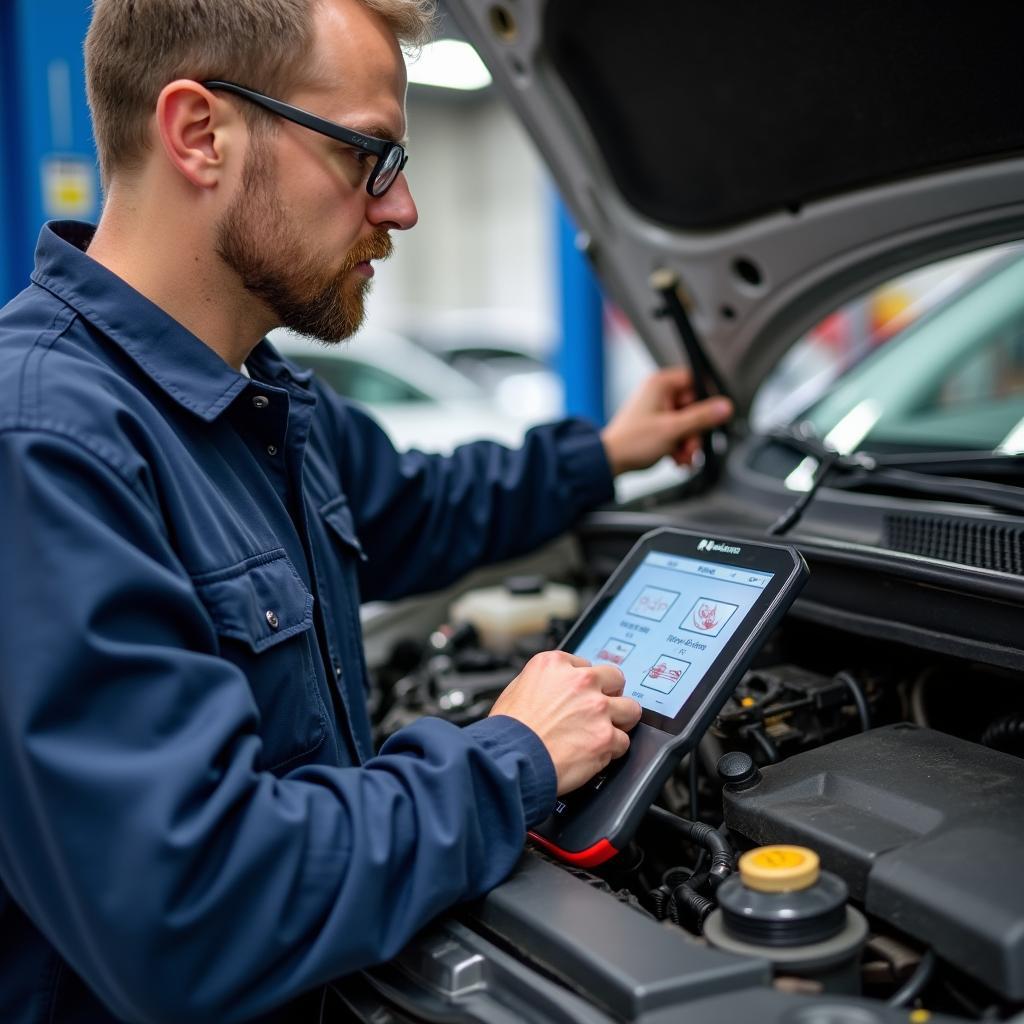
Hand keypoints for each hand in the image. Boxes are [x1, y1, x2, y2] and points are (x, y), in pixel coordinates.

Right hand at [490, 651, 641, 794]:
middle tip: (600, 710)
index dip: (585, 684)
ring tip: (606, 732)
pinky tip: (596, 753)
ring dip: (619, 721)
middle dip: (610, 695)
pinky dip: (611, 750)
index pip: (586, 665)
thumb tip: (552, 687)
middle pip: (615, 679)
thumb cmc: (508, 730)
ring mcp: (596, 708)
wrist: (509, 759)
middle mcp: (580, 681)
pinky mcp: (605, 737)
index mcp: (555, 664)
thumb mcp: (516, 689)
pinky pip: (623, 742)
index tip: (583, 694)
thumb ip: (542, 682)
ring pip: (630, 709)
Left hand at [600, 367, 732, 475]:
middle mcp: (659, 394)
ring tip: (683, 458)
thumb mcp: (673, 429)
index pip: (695, 380)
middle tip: (691, 447)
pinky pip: (677, 433)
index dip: (707, 398)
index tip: (715, 415)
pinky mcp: (656, 427)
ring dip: (689, 444)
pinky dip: (680, 447)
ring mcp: (657, 411)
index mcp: (661, 385)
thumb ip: (701, 418)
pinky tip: (678, 460)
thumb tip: (724, 407)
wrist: (609, 462)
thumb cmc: (631, 442)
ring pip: (687, 423)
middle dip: (695, 432)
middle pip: (694, 407)